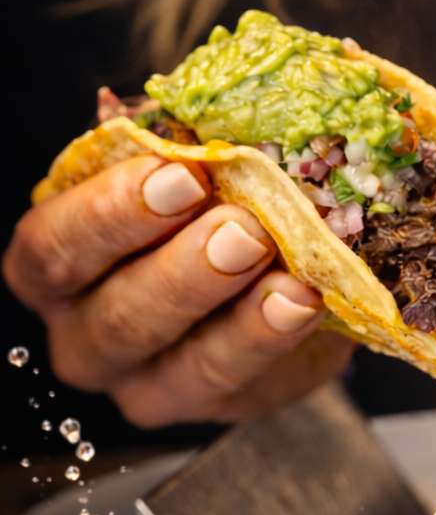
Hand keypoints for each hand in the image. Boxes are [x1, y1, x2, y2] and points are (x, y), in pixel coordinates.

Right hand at [3, 154, 354, 425]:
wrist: (269, 276)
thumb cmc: (203, 206)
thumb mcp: (186, 170)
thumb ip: (183, 149)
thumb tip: (208, 110)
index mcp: (57, 262)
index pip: (52, 247)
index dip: (110, 214)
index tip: (179, 175)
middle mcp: (86, 333)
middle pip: (115, 315)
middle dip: (182, 270)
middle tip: (241, 229)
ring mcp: (146, 382)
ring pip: (177, 364)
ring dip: (236, 314)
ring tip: (284, 271)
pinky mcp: (210, 405)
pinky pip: (235, 380)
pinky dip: (271, 339)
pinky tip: (304, 302)